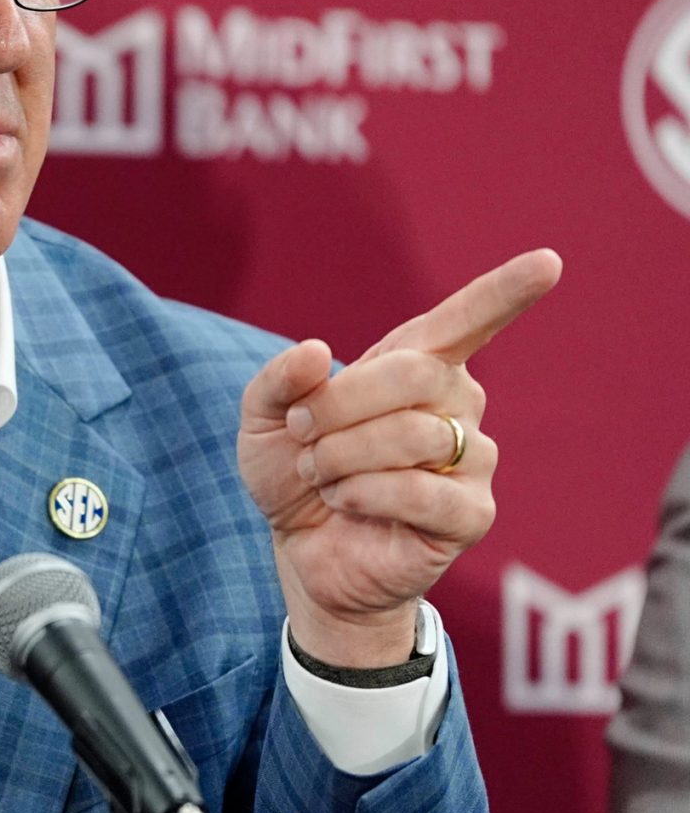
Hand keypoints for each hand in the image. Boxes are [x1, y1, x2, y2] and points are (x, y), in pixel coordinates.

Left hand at [237, 249, 562, 666]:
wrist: (301, 550)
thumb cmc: (295, 472)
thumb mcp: (264, 419)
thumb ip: (280, 379)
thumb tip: (318, 351)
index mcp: (413, 366)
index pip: (466, 321)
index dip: (505, 292)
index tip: (549, 262)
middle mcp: (455, 404)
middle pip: (417, 375)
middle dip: (340, 405)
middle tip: (303, 434)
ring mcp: (471, 459)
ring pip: (414, 435)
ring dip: (342, 457)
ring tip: (322, 477)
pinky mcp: (472, 515)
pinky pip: (424, 491)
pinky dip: (365, 494)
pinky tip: (346, 503)